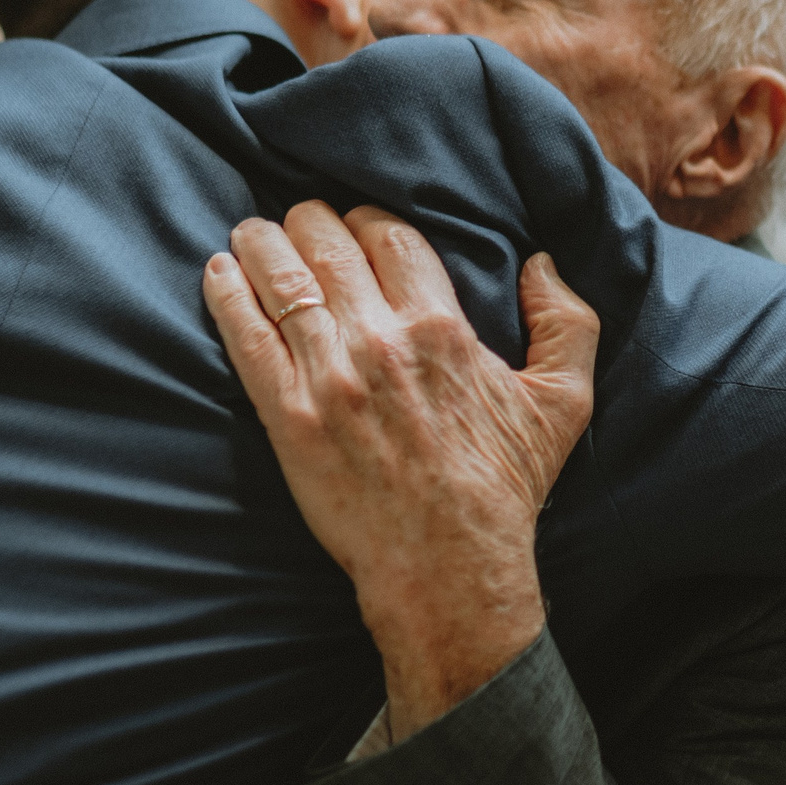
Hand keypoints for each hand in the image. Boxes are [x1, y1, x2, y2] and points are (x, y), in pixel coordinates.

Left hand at [203, 203, 599, 738]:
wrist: (447, 564)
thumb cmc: (503, 487)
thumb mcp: (563, 403)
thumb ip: (567, 323)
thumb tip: (540, 263)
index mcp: (440, 327)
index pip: (388, 235)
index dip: (366, 220)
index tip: (355, 227)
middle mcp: (380, 342)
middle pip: (327, 245)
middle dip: (309, 221)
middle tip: (298, 222)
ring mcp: (328, 378)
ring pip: (281, 279)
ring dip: (260, 243)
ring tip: (249, 233)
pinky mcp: (288, 417)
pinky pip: (245, 337)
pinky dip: (226, 295)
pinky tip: (218, 273)